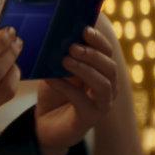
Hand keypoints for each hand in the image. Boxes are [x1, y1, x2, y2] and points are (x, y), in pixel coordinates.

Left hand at [34, 27, 116, 154]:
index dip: (98, 40)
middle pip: (110, 67)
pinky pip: (82, 100)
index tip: (84, 29)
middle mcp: (108, 87)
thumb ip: (63, 55)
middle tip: (72, 47)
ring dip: (85, 70)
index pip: (107, 52)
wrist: (45, 124)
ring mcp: (102, 104)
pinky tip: (51, 79)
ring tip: (65, 61)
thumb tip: (58, 34)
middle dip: (92, 55)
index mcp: (102, 71)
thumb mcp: (58, 70)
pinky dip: (66, 87)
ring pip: (103, 84)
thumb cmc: (55, 93)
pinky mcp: (90, 118)